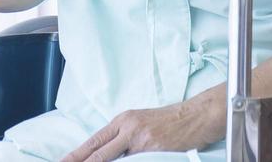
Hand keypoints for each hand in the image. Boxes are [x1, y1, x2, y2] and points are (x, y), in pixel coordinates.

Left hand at [60, 101, 221, 161]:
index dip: (75, 156)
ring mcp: (140, 140)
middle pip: (97, 153)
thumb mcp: (141, 123)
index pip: (93, 142)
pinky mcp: (154, 149)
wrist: (197, 115)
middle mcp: (128, 128)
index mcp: (122, 121)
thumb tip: (105, 155)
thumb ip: (122, 139)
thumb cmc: (170, 121)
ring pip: (111, 160)